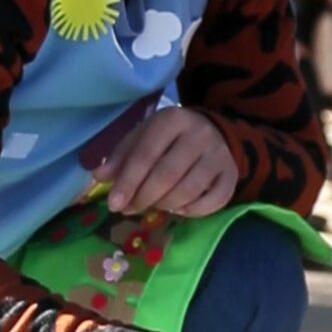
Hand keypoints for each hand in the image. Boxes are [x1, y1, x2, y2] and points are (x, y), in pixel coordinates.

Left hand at [93, 107, 237, 216]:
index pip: (146, 154)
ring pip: (189, 190)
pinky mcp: (232, 174)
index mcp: (172, 120)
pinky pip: (214, 201)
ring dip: (166, 205)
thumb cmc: (169, 138)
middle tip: (131, 209)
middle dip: (144, 197)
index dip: (128, 182)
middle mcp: (199, 134)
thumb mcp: (143, 137)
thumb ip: (122, 156)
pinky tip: (179, 209)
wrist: (214, 132)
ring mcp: (219, 155)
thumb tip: (100, 177)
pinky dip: (193, 211)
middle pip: (167, 175)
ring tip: (154, 205)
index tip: (114, 204)